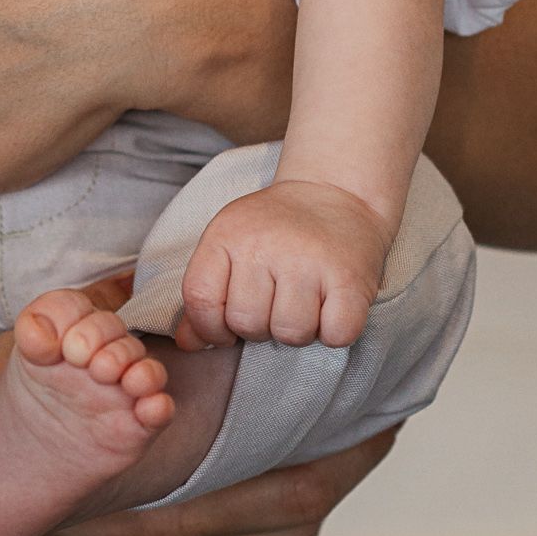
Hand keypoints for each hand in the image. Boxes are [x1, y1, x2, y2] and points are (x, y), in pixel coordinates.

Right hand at [0, 276, 400, 535]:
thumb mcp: (27, 360)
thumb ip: (95, 323)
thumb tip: (147, 279)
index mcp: (134, 515)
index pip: (270, 491)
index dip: (334, 452)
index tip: (377, 404)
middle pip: (281, 527)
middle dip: (336, 469)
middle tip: (377, 412)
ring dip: (305, 493)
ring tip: (342, 437)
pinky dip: (260, 516)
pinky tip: (273, 470)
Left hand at [178, 180, 389, 350]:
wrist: (334, 191)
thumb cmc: (278, 228)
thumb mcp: (231, 244)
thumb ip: (206, 292)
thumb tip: (187, 343)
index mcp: (227, 233)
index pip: (200, 299)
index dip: (211, 326)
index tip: (230, 324)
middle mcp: (264, 243)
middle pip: (247, 324)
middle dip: (261, 327)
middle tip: (278, 300)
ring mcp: (308, 259)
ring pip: (290, 334)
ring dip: (299, 330)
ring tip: (306, 300)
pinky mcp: (349, 277)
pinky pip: (335, 334)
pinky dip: (335, 331)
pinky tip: (332, 304)